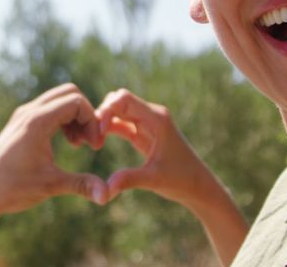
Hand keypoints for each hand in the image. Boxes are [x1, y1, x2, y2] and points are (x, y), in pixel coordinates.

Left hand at [0, 83, 108, 265]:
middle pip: (69, 93)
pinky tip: (66, 144)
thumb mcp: (51, 186)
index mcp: (37, 121)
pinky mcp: (20, 123)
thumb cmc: (12, 188)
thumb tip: (108, 195)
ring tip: (79, 144)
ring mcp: (23, 115)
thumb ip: (82, 185)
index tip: (94, 146)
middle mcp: (29, 112)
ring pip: (58, 99)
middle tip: (90, 142)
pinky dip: (63, 119)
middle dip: (85, 114)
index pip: (76, 101)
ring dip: (74, 117)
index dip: (92, 121)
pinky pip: (49, 109)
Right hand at [95, 88, 214, 207]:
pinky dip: (106, 128)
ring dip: (102, 121)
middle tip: (89, 136)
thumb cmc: (181, 180)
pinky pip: (119, 123)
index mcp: (157, 118)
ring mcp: (145, 123)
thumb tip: (107, 188)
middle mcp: (151, 115)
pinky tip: (96, 142)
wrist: (196, 186)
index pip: (125, 98)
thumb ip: (130, 180)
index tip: (98, 130)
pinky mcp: (141, 133)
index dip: (107, 109)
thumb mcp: (154, 180)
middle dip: (101, 113)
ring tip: (90, 140)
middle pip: (118, 100)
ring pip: (117, 110)